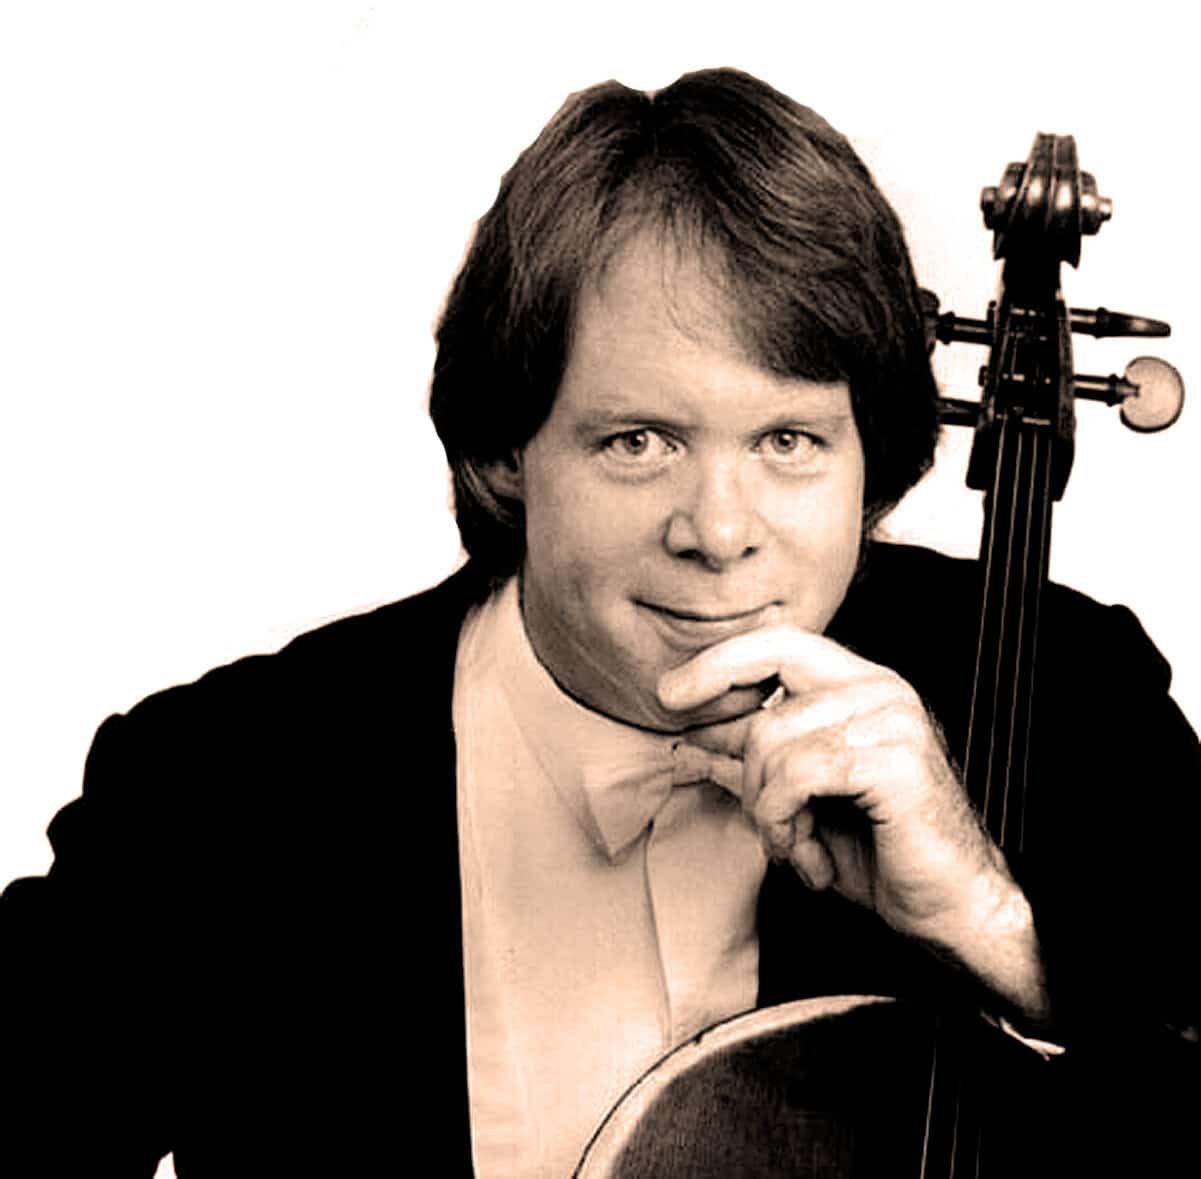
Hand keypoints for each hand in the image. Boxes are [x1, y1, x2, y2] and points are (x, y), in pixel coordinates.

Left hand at [659, 626, 1049, 1020]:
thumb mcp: (797, 801)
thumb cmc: (878, 851)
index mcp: (857, 685)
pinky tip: (813, 858)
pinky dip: (787, 824)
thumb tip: (686, 744)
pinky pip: (797, 775)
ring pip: (773, 745)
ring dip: (770, 814)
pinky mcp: (895, 760)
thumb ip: (748, 764)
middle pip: (764, 707)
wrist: (950, 908)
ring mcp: (891, 720)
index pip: (775, 643)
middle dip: (744, 775)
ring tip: (798, 846)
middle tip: (766, 822)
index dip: (717, 664)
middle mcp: (878, 689)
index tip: (669, 695)